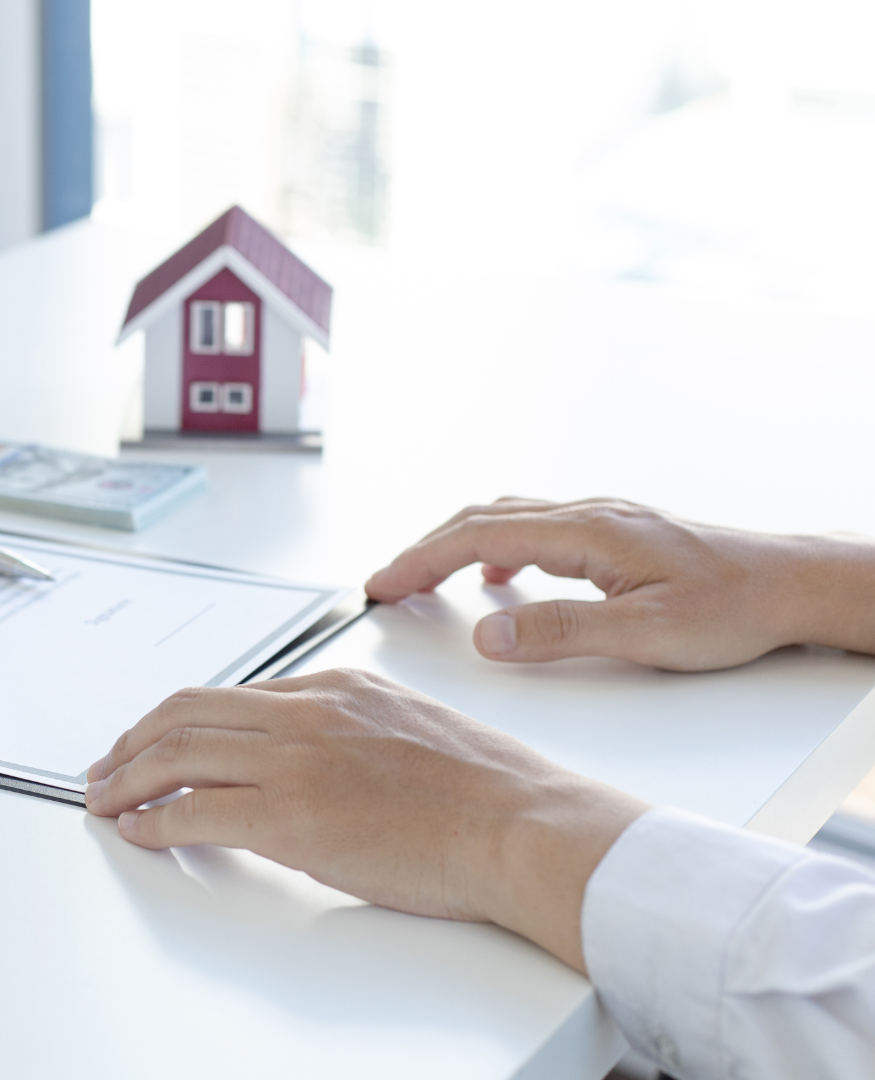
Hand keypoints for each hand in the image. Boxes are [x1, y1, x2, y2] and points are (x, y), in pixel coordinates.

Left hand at [83, 668, 648, 971]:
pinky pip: (195, 811)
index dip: (183, 720)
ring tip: (103, 798)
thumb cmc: (492, 794)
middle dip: (135, 739)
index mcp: (339, 686)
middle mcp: (310, 711)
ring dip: (128, 776)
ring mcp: (297, 760)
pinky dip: (154, 820)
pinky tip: (139, 831)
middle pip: (189, 711)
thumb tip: (314, 762)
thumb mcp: (413, 729)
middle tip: (106, 766)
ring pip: (179, 753)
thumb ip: (354, 732)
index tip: (159, 742)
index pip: (236, 695)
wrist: (526, 826)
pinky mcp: (291, 815)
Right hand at [365, 497, 874, 670]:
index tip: (381, 584)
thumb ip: (561, 633)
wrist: (794, 584)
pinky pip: (536, 528)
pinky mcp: (615, 534)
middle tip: (385, 583)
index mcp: (586, 531)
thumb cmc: (734, 607)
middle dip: (423, 550)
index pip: (476, 535)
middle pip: (481, 518)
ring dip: (456, 544)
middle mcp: (589, 514)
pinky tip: (500, 576)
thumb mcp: (645, 634)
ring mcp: (602, 520)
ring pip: (507, 518)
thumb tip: (489, 636)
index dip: (419, 560)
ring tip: (425, 577)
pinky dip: (496, 547)